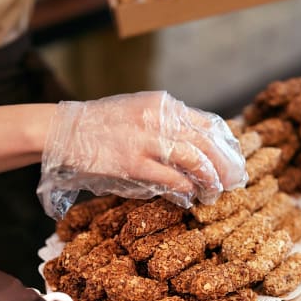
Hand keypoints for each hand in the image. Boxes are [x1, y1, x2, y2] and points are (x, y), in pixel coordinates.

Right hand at [37, 91, 246, 217]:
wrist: (65, 130)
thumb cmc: (103, 125)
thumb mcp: (141, 112)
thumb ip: (169, 125)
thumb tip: (200, 147)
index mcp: (164, 105)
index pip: (210, 124)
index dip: (228, 146)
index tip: (236, 162)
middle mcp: (159, 118)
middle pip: (209, 143)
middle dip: (226, 166)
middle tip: (234, 183)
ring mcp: (145, 140)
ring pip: (195, 159)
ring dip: (210, 179)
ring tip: (215, 192)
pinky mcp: (131, 163)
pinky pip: (171, 178)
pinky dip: (186, 188)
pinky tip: (190, 195)